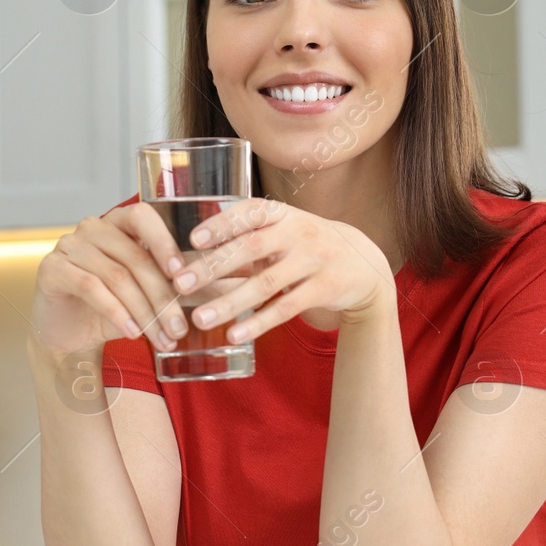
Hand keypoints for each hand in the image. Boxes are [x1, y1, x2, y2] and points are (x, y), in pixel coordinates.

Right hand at [32, 204, 192, 357]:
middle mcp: (92, 227)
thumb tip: (227, 286)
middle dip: (162, 296)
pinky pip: (91, 288)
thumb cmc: (114, 309)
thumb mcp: (150, 295)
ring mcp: (68, 245)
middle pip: (135, 257)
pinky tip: (132, 333)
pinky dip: (116, 313)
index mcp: (118, 222)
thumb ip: (179, 286)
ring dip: (144, 312)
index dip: (164, 242)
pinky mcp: (52, 269)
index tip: (182, 274)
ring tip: (162, 338)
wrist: (70, 337)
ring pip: (117, 276)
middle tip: (180, 327)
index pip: (143, 217)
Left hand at [169, 198, 396, 343]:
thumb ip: (244, 242)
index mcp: (283, 214)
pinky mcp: (324, 289)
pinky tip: (235, 333)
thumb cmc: (307, 247)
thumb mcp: (283, 234)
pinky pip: (286, 308)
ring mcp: (314, 260)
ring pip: (266, 283)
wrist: (364, 264)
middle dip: (214, 266)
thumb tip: (192, 257)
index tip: (194, 239)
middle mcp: (299, 232)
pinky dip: (259, 322)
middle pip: (252, 248)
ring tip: (200, 318)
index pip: (251, 212)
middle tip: (181, 283)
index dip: (223, 223)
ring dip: (230, 302)